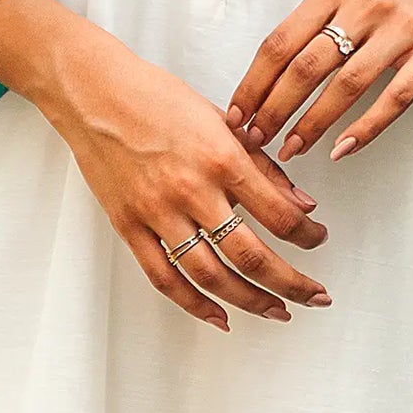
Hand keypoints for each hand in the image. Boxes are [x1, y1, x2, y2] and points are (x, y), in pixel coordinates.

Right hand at [0, 0, 330, 332]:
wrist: (94, 94)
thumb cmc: (156, 99)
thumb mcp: (220, 120)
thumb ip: (261, 165)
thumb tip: (301, 205)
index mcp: (221, 158)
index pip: (279, 213)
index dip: (308, 235)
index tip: (319, 239)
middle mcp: (192, 191)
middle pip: (251, 256)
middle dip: (291, 284)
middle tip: (315, 296)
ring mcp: (158, 213)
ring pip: (212, 276)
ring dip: (251, 301)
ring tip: (277, 311)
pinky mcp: (130, 228)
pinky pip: (166, 279)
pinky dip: (196, 305)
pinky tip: (222, 318)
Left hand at [228, 0, 412, 164]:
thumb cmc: (390, 7)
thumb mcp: (346, 1)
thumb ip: (310, 31)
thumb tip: (260, 86)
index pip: (282, 41)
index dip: (254, 82)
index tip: (237, 114)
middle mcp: (367, 4)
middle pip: (308, 65)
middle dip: (276, 108)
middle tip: (257, 139)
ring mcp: (403, 28)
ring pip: (347, 85)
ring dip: (313, 124)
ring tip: (291, 149)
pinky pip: (394, 99)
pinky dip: (364, 129)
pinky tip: (340, 149)